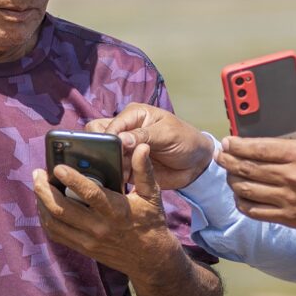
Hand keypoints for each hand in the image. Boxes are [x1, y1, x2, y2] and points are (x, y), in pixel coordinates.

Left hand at [32, 143, 182, 275]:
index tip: (57, 167)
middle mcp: (99, 227)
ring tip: (38, 185)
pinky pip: (56, 233)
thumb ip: (144, 170)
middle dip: (44, 190)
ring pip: (54, 222)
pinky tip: (44, 204)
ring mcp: (88, 240)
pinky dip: (46, 218)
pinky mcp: (83, 248)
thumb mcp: (152, 195)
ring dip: (41, 202)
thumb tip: (141, 147)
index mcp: (117, 211)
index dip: (72, 179)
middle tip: (38, 173)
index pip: (90, 194)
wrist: (150, 259)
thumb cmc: (151, 222)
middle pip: (62, 209)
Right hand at [86, 104, 213, 190]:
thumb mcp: (167, 134)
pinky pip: (113, 171)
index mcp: (133, 115)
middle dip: (102, 149)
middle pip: (98, 136)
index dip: (110, 137)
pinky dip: (114, 176)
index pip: (111, 124)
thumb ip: (143, 136)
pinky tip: (122, 180)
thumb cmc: (185, 140)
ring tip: (122, 173)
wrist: (197, 163)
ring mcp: (124, 150)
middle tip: (115, 161)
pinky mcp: (127, 167)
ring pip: (103, 155)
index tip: (117, 150)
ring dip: (109, 165)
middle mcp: (125, 130)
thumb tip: (120, 139)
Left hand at [215, 78, 295, 233]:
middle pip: (247, 168)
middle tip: (221, 155)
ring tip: (228, 172)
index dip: (237, 144)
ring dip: (232, 180)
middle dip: (228, 160)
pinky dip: (242, 202)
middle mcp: (290, 176)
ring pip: (247, 189)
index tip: (227, 140)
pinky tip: (240, 194)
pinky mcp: (287, 216)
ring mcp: (287, 198)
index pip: (257, 148)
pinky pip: (255, 211)